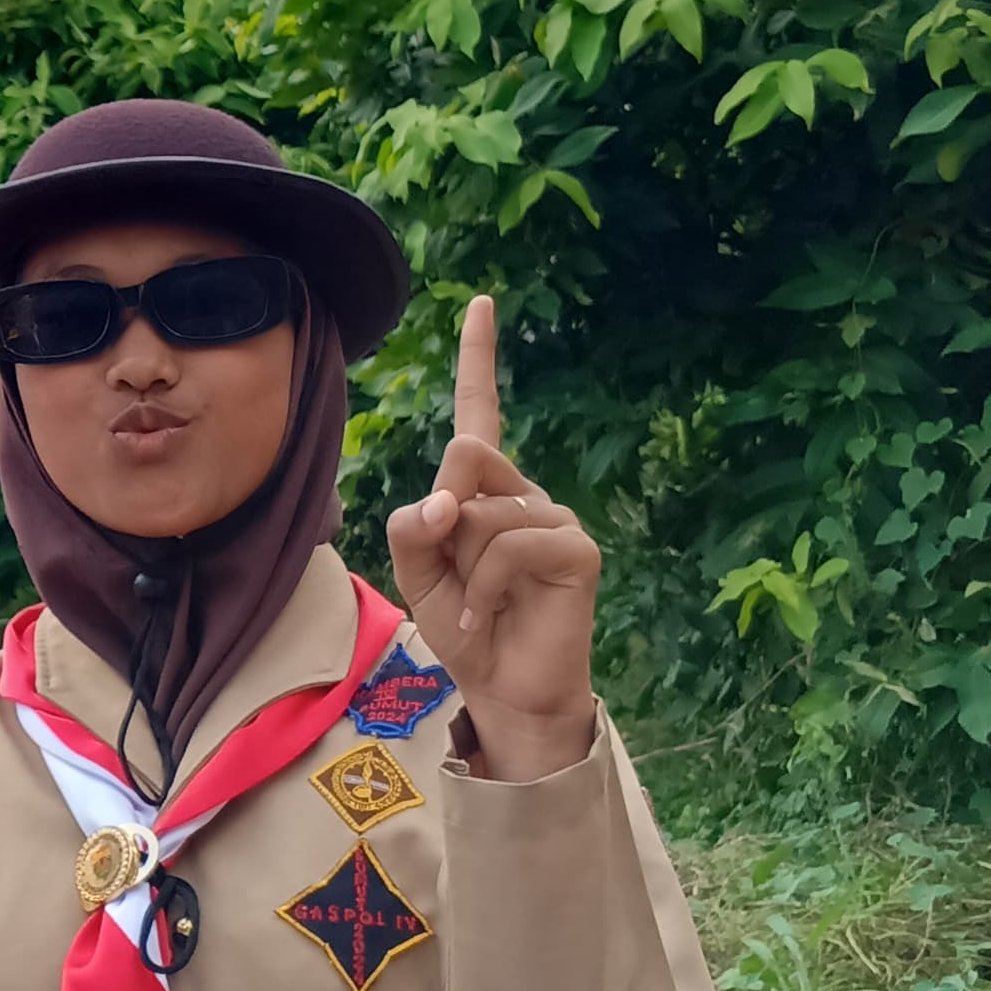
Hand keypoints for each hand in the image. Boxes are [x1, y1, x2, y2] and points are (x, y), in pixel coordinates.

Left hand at [386, 298, 599, 786]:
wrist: (503, 688)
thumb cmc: (463, 626)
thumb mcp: (417, 575)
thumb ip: (414, 528)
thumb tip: (445, 498)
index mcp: (484, 489)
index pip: (481, 412)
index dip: (480, 358)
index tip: (483, 302)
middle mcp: (523, 491)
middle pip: (463, 457)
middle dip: (440, 516)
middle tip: (447, 570)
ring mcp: (554, 516)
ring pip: (481, 511)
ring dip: (461, 570)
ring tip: (474, 608)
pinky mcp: (576, 548)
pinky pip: (508, 543)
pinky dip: (482, 586)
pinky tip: (486, 617)